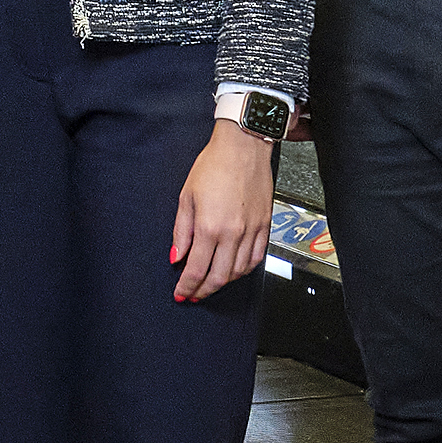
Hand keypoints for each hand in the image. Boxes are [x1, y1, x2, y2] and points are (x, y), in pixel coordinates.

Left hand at [170, 122, 272, 301]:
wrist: (243, 148)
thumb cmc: (214, 166)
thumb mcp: (186, 196)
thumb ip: (181, 231)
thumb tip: (176, 256)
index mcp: (209, 226)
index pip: (197, 269)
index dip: (187, 286)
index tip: (181, 293)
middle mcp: (233, 233)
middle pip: (219, 276)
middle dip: (204, 290)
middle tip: (194, 294)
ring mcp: (251, 231)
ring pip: (238, 271)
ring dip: (223, 282)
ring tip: (211, 283)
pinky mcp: (265, 227)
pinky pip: (255, 258)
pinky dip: (243, 270)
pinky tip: (234, 270)